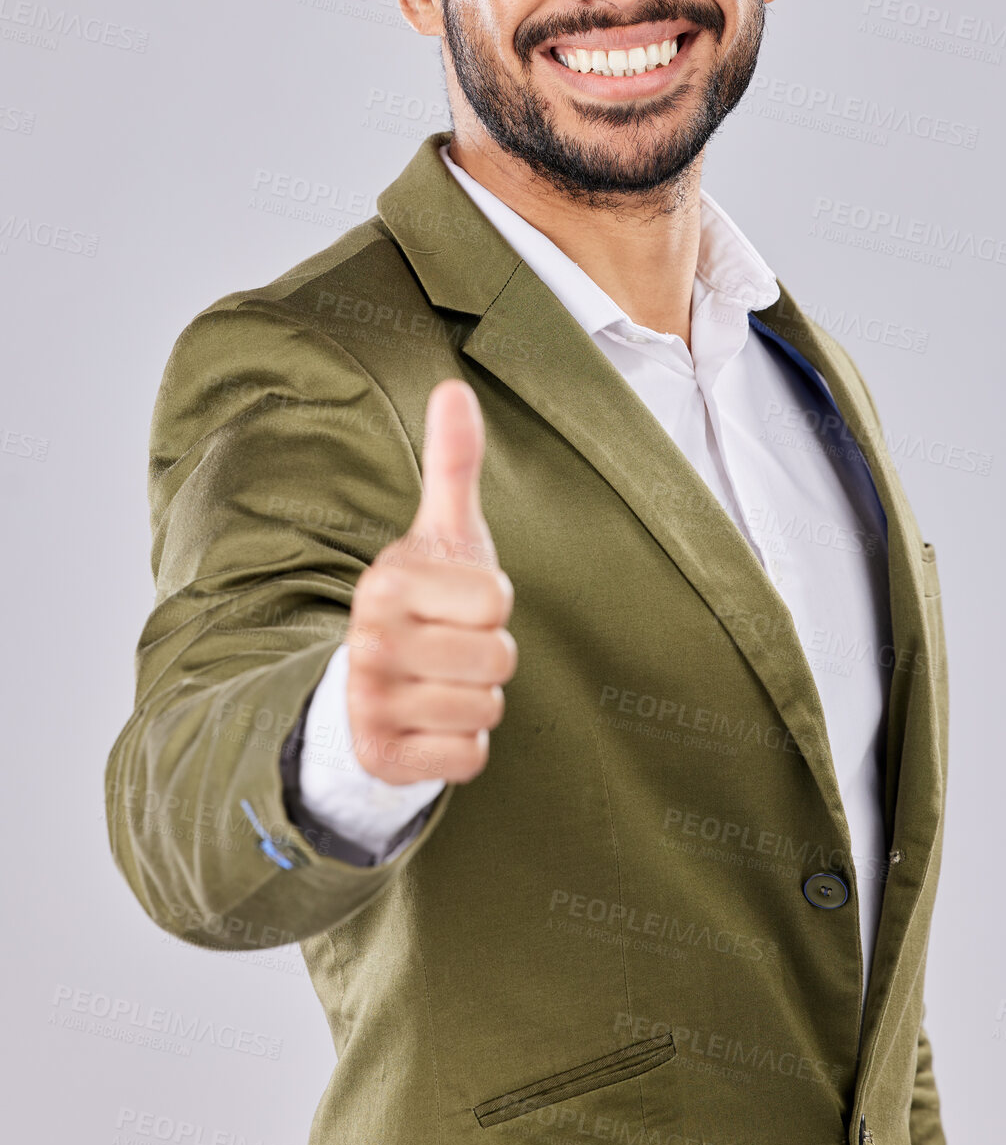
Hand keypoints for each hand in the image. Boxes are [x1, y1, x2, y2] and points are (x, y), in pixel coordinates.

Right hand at [343, 379, 516, 785]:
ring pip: (486, 709)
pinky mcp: (381, 757)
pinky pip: (468, 758)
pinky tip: (432, 725)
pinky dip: (463, 747)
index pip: (495, 601)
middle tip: (452, 649)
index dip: (491, 606)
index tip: (457, 605)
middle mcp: (369, 642)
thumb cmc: (425, 603)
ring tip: (442, 684)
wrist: (369, 687)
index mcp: (386, 582)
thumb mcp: (442, 535)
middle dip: (489, 657)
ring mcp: (369, 704)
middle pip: (498, 658)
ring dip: (477, 702)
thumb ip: (453, 465)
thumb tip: (454, 385)